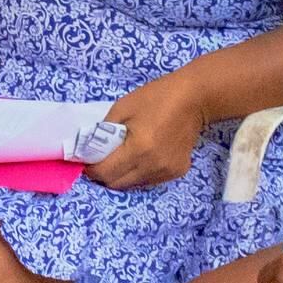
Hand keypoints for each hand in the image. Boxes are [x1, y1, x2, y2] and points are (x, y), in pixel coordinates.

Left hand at [86, 74, 208, 189]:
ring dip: (122, 175)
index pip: (106, 172)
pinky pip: (149, 180)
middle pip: (117, 183)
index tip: (87, 161)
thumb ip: (104, 130)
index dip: (92, 169)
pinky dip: (139, 172)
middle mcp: (153, 165)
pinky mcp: (176, 172)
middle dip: (104, 174)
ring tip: (123, 156)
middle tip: (101, 160)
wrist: (194, 99)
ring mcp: (166, 172)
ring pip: (133, 184)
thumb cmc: (156, 98)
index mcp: (138, 148)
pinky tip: (143, 156)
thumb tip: (91, 148)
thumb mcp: (123, 107)